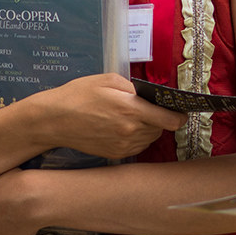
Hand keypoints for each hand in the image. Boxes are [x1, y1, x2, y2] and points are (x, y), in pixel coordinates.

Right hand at [32, 74, 187, 159]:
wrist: (54, 120)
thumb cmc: (79, 95)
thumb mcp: (109, 80)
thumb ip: (135, 88)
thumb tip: (151, 95)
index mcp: (131, 110)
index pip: (171, 120)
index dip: (179, 115)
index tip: (181, 110)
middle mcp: (130, 131)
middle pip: (162, 129)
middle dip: (160, 118)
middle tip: (148, 108)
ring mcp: (123, 146)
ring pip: (150, 139)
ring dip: (149, 129)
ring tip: (132, 116)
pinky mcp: (116, 154)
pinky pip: (138, 147)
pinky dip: (137, 138)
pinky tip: (123, 127)